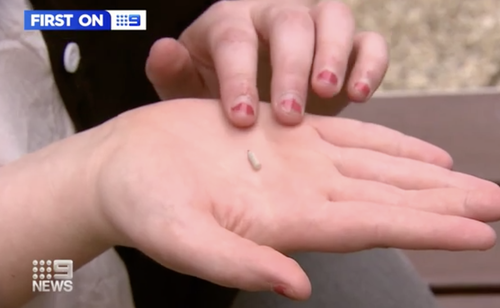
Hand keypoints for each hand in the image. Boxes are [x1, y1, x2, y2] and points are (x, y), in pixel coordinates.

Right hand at [96, 99, 498, 299]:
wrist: (124, 168)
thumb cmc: (144, 207)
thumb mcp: (181, 240)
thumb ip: (238, 264)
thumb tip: (296, 287)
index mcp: (283, 221)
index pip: (369, 225)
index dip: (425, 228)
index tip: (478, 232)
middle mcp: (300, 193)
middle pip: (387, 200)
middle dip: (445, 204)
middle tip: (499, 205)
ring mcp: (295, 162)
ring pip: (376, 167)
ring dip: (427, 175)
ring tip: (473, 183)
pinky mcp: (282, 134)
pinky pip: (347, 135)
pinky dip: (387, 142)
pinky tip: (420, 154)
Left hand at [145, 0, 387, 126]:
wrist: (253, 97)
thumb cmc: (218, 93)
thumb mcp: (189, 89)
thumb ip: (173, 73)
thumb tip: (161, 49)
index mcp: (230, 24)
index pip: (235, 40)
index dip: (238, 77)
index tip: (241, 120)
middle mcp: (274, 16)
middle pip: (289, 22)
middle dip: (290, 68)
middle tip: (288, 113)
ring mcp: (315, 26)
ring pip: (334, 17)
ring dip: (334, 55)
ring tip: (329, 94)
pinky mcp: (348, 47)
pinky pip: (370, 41)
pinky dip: (370, 63)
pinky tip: (359, 95)